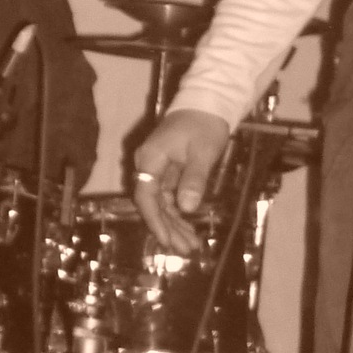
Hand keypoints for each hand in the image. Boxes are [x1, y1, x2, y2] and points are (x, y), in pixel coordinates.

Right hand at [133, 109, 230, 252]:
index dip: (155, 220)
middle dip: (168, 228)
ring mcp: (157, 168)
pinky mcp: (168, 170)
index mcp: (150, 159)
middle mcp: (148, 165)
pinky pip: (169, 196)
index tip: (166, 241)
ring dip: (174, 223)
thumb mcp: (202, 153)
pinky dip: (179, 212)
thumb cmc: (203, 126)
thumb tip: (187, 208)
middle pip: (153, 203)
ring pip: (161, 203)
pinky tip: (189, 228)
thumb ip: (193, 180)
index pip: (146, 196)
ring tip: (190, 244)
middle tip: (186, 249)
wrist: (206, 103)